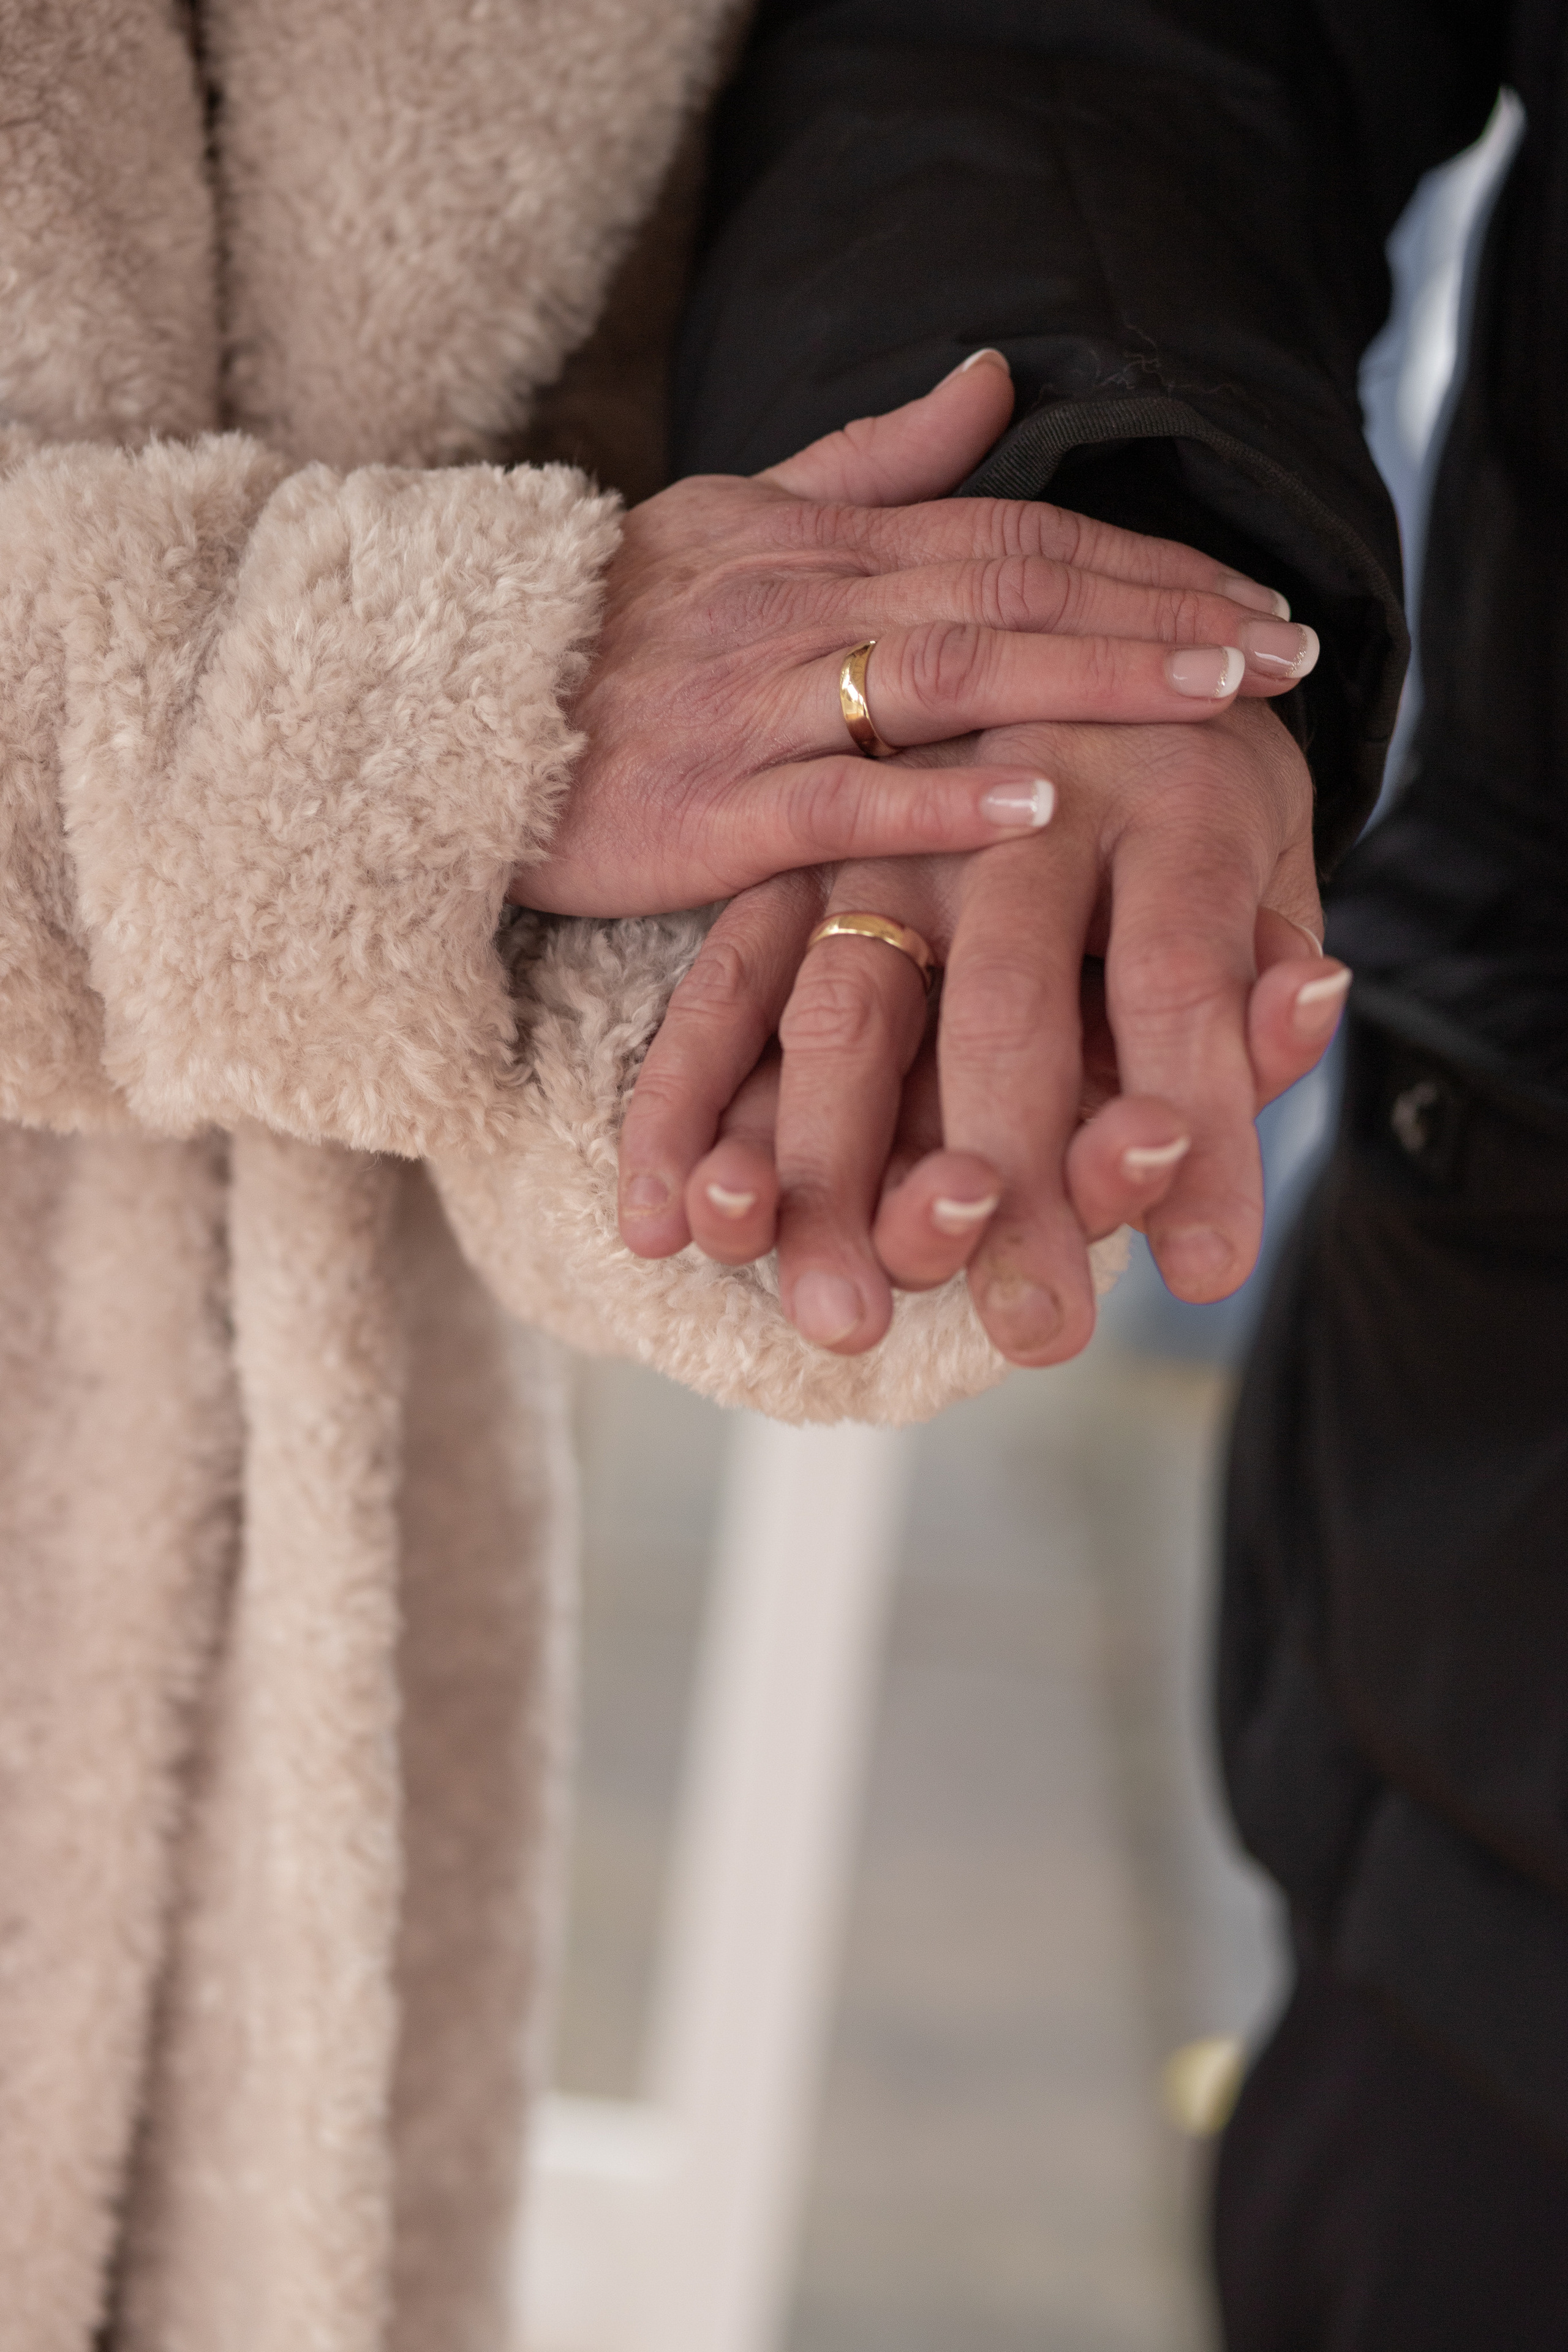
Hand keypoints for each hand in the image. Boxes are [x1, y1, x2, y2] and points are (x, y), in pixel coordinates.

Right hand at [512, 351, 1315, 917]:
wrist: (431, 720)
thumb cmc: (593, 635)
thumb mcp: (728, 519)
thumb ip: (865, 461)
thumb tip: (994, 381)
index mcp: (810, 542)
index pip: (1011, 531)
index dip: (1143, 562)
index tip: (1256, 600)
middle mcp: (793, 607)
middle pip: (1010, 588)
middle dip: (1161, 617)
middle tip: (1289, 652)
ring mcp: (747, 708)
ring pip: (948, 675)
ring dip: (1091, 683)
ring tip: (1215, 704)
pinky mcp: (701, 815)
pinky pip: (837, 799)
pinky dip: (941, 798)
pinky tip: (1041, 803)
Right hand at [619, 701, 1348, 1365]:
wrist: (1091, 659)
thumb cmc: (1191, 820)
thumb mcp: (1263, 889)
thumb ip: (1263, 983)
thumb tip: (1304, 1008)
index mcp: (1165, 807)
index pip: (1177, 985)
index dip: (1190, 1133)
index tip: (1206, 1277)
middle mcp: (1012, 813)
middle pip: (1000, 1010)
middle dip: (1002, 1191)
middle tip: (1022, 1332)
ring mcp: (887, 837)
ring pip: (842, 1011)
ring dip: (822, 1170)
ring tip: (823, 1298)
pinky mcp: (792, 865)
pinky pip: (725, 990)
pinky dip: (686, 1111)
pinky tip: (660, 1223)